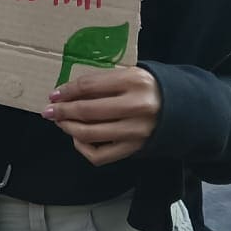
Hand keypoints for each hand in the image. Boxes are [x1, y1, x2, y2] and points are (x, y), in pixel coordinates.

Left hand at [43, 66, 161, 165]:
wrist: (181, 109)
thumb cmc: (147, 88)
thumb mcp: (128, 75)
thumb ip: (100, 82)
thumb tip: (65, 93)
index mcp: (134, 81)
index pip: (89, 86)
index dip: (66, 91)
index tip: (53, 95)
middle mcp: (136, 106)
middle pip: (87, 111)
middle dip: (62, 111)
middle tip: (49, 111)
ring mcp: (136, 130)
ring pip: (90, 134)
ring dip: (68, 128)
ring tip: (60, 122)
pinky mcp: (135, 149)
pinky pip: (100, 155)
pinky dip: (83, 148)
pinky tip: (78, 139)